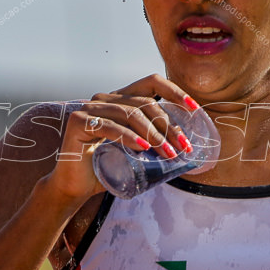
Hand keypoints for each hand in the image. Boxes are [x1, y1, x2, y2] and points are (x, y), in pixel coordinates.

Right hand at [46, 73, 198, 200]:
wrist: (75, 187)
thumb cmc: (107, 169)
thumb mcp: (136, 151)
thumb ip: (154, 141)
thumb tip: (185, 144)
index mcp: (120, 100)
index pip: (151, 83)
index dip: (175, 91)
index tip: (194, 109)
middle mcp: (105, 99)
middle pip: (145, 103)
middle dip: (168, 126)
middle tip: (182, 148)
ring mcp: (89, 108)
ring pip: (131, 113)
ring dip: (154, 135)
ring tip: (168, 153)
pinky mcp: (78, 122)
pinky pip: (110, 127)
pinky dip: (129, 137)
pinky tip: (143, 148)